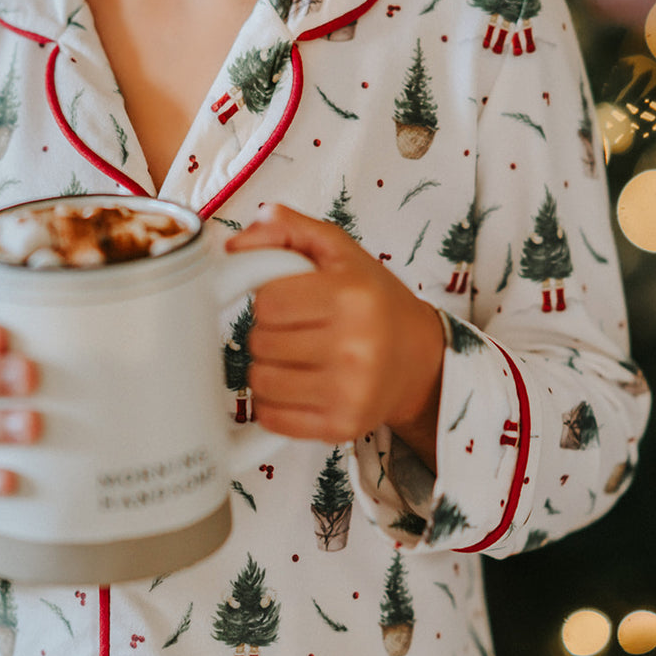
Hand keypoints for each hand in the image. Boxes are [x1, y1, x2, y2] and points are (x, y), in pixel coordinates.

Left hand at [225, 204, 443, 465]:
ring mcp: (349, 392)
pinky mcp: (341, 426)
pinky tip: (296, 386)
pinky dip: (272, 402)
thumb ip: (288, 229)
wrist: (420, 359)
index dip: (269, 300)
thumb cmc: (374, 301)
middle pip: (260, 342)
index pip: (267, 302)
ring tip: (293, 358)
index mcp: (351, 296)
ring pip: (259, 382)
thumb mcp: (339, 251)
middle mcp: (354, 346)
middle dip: (268, 333)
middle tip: (295, 330)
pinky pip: (271, 418)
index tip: (288, 301)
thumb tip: (235, 242)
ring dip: (266, 368)